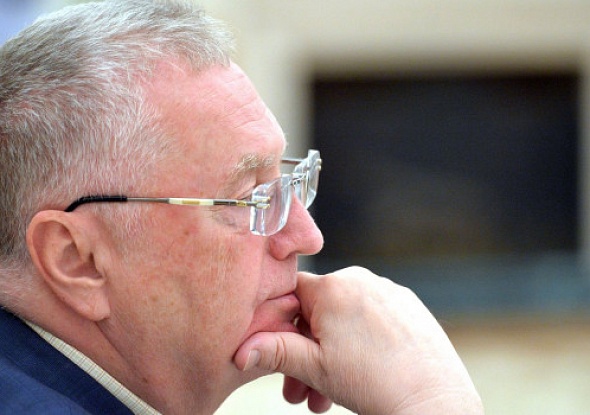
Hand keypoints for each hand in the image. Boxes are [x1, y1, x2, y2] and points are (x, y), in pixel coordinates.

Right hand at [234, 267, 482, 414]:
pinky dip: (361, 340)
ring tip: (329, 393)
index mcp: (332, 287)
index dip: (282, 324)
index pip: (292, 293)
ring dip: (331, 352)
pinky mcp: (407, 305)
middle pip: (318, 311)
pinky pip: (372, 316)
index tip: (282, 354)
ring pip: (345, 317)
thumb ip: (273, 352)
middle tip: (301, 391)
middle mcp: (360, 279)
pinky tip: (362, 370)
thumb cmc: (371, 382)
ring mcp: (387, 290)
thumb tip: (239, 351)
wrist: (432, 399)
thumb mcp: (314, 368)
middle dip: (306, 351)